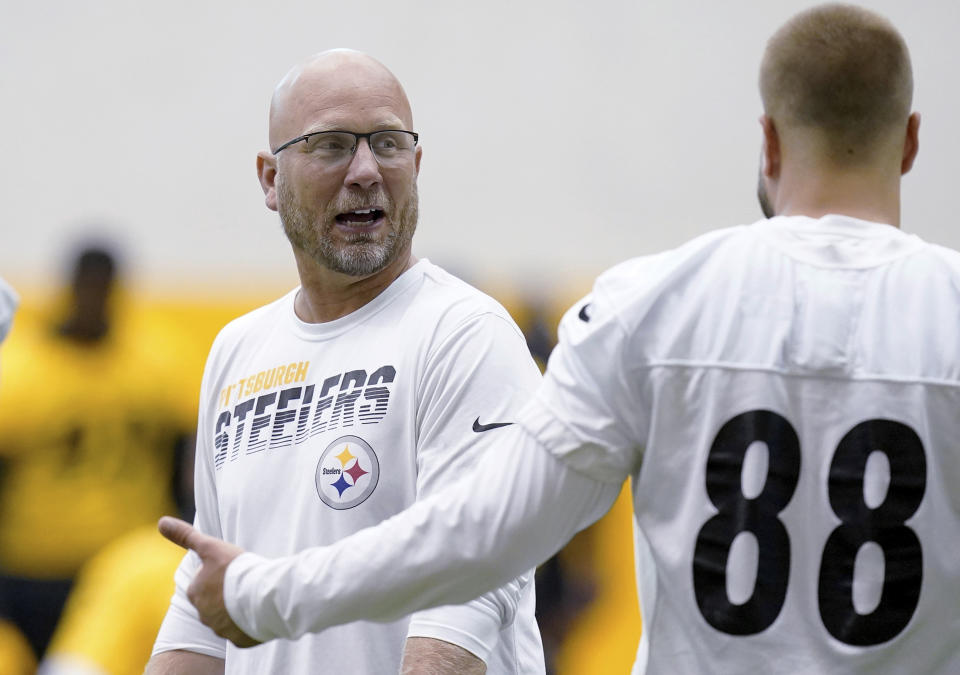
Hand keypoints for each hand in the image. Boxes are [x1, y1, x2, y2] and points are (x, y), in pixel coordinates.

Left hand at [158, 516, 260, 647]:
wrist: (263, 598)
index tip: (232, 570)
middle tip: (244, 582)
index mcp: (195, 593)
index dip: (219, 574)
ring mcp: (222, 629)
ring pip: (227, 617)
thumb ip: (186, 536)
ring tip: (253, 595)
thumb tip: (161, 522)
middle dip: (226, 593)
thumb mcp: (211, 547)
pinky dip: (248, 623)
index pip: (203, 582)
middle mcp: (204, 614)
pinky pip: (242, 630)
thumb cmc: (236, 570)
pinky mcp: (239, 640)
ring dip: (237, 608)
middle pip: (214, 601)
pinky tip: (258, 611)